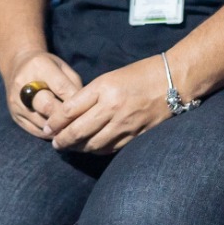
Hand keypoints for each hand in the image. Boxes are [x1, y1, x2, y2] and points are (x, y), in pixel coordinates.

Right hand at [4, 49, 83, 139]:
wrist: (18, 66)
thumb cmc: (48, 67)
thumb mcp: (62, 66)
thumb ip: (72, 83)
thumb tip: (83, 106)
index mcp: (39, 67)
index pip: (61, 87)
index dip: (76, 100)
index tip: (90, 108)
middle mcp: (23, 85)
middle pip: (48, 106)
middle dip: (67, 117)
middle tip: (83, 124)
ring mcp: (16, 103)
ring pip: (41, 121)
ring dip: (60, 129)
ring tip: (75, 133)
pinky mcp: (15, 117)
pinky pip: (35, 130)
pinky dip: (51, 135)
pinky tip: (62, 135)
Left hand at [44, 54, 172, 154]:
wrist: (176, 80)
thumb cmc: (142, 74)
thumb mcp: (111, 77)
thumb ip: (90, 95)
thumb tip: (68, 114)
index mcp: (104, 89)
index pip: (70, 110)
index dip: (55, 123)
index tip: (47, 128)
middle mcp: (113, 107)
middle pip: (78, 131)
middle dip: (62, 140)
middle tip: (54, 143)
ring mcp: (126, 124)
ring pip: (92, 144)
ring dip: (77, 148)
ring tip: (70, 148)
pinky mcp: (137, 135)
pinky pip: (110, 148)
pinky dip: (97, 150)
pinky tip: (92, 148)